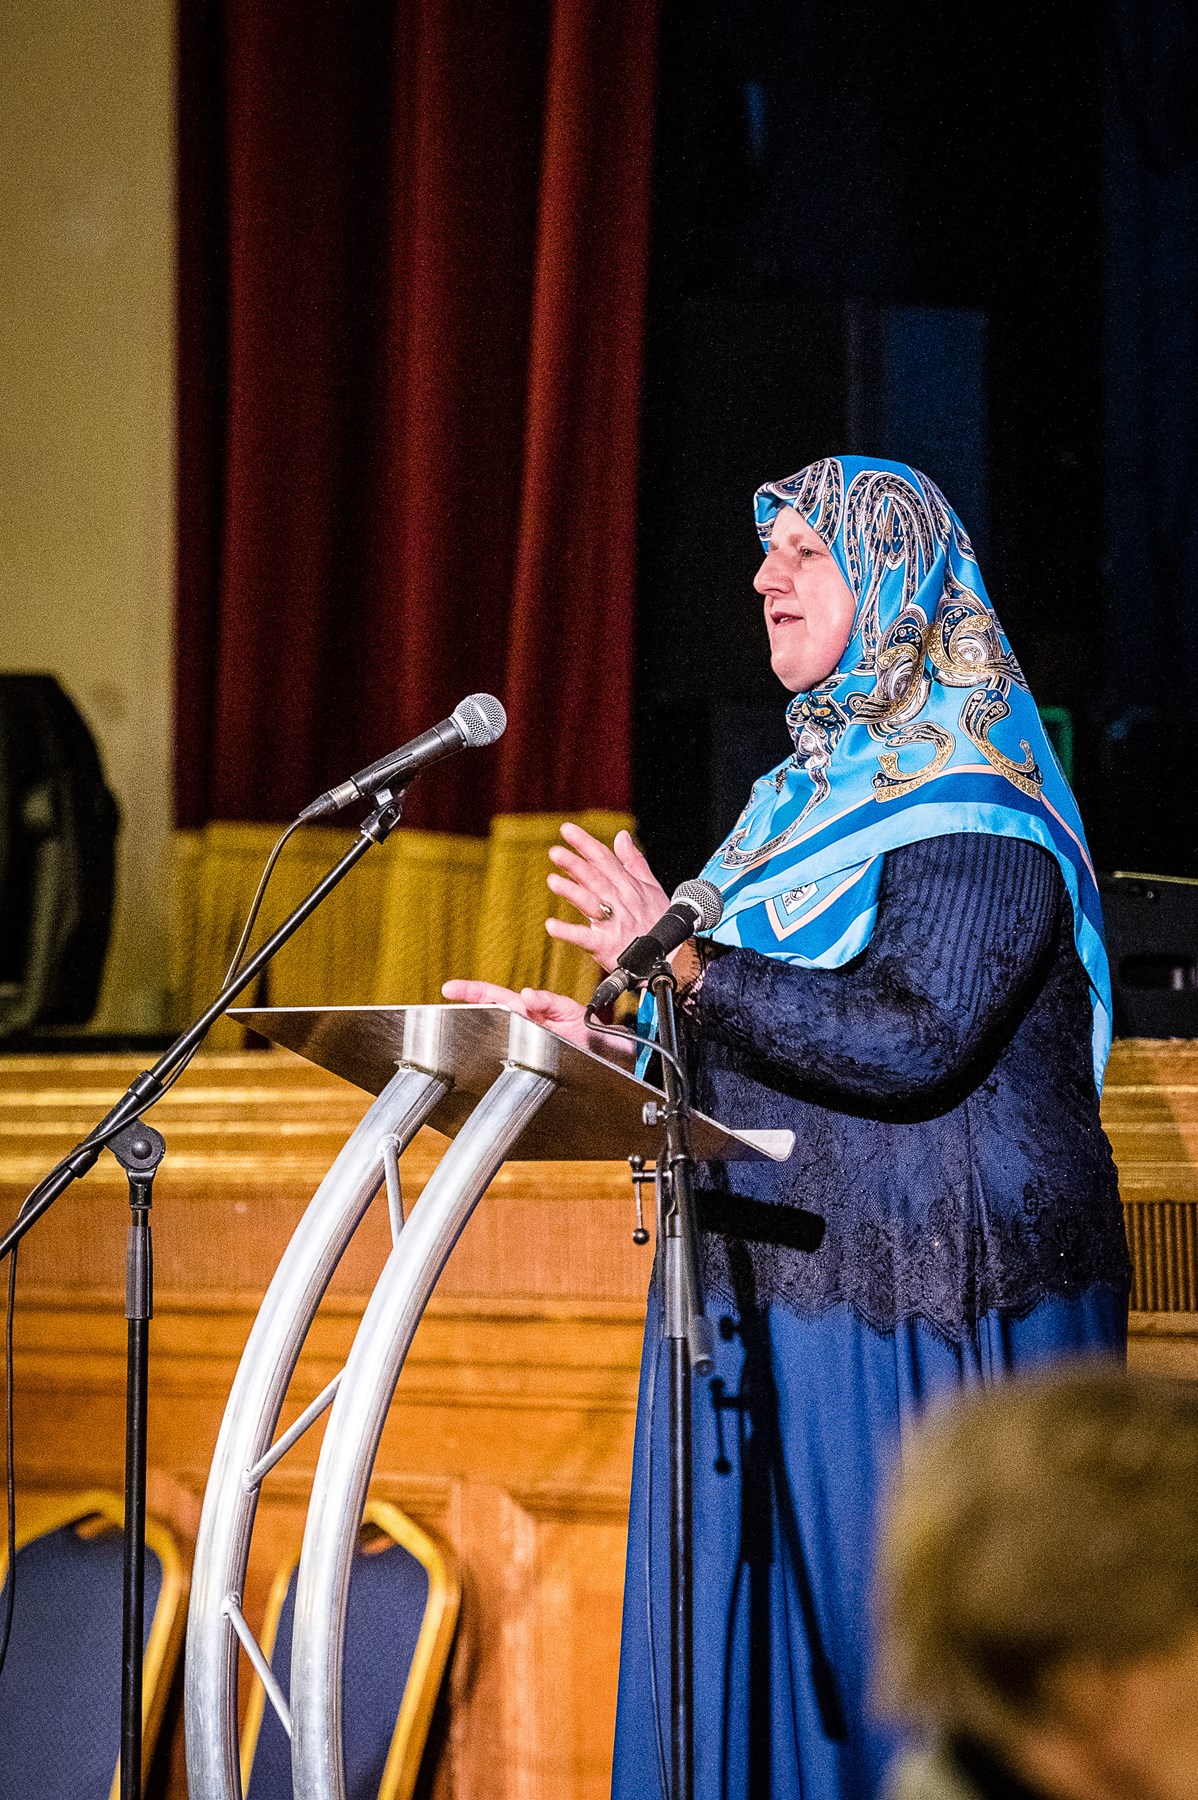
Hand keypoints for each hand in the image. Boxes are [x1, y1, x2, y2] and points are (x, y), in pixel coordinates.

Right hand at [440, 979, 592, 1052]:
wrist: (603, 1051)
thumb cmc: (584, 1028)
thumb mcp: (568, 1010)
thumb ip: (548, 1001)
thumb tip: (526, 995)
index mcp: (527, 1009)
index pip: (495, 996)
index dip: (472, 991)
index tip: (449, 988)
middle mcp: (522, 1024)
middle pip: (488, 1012)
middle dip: (468, 1005)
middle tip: (447, 998)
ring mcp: (525, 1041)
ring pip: (497, 1033)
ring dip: (481, 1027)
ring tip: (462, 1022)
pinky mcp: (531, 1058)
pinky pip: (512, 1055)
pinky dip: (501, 1054)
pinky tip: (491, 1052)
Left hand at [545, 824, 670, 971]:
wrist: (672, 958)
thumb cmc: (659, 923)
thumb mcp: (652, 888)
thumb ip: (634, 862)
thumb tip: (622, 836)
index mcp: (628, 886)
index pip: (604, 859)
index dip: (585, 844)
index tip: (566, 829)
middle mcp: (620, 901)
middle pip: (595, 879)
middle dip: (575, 864)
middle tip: (555, 852)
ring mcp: (613, 923)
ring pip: (590, 904)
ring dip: (572, 892)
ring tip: (552, 881)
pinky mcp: (606, 946)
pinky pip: (585, 938)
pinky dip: (568, 932)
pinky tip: (551, 925)